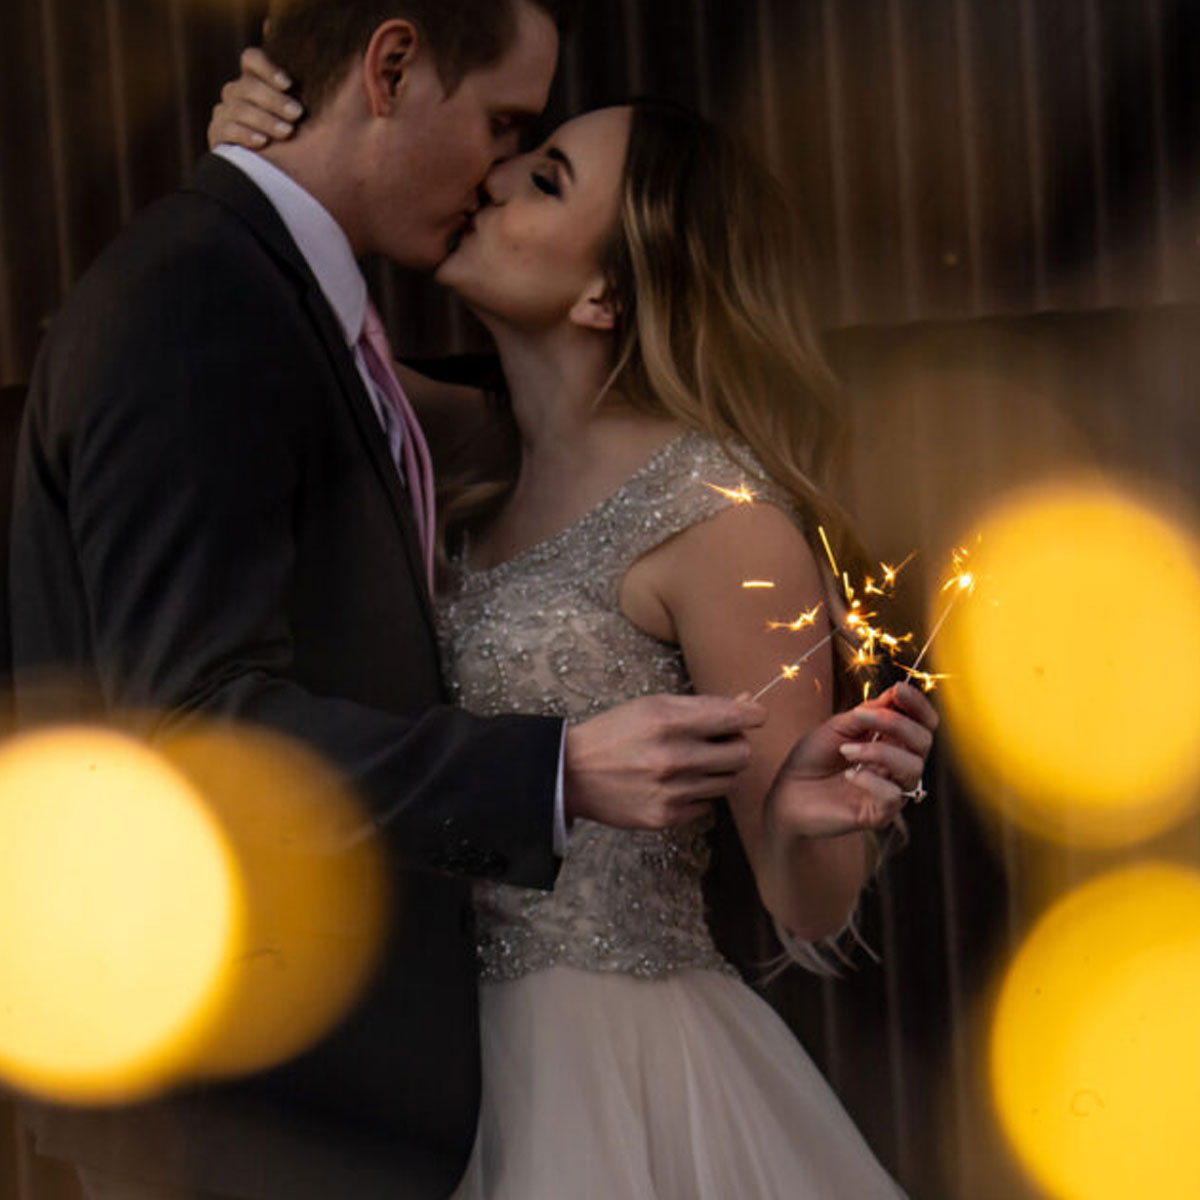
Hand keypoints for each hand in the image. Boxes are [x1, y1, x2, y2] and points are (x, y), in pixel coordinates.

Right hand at [208, 48, 301, 150]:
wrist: (279, 175)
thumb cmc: (299, 140)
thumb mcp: (305, 116)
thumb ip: (306, 93)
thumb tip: (300, 56)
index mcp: (256, 80)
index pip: (251, 59)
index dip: (267, 67)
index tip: (289, 84)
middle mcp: (237, 92)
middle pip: (247, 86)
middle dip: (274, 100)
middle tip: (297, 114)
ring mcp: (225, 112)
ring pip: (238, 108)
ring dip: (264, 120)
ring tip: (287, 132)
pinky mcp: (217, 134)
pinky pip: (226, 129)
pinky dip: (245, 135)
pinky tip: (262, 143)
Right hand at [563, 694, 765, 830]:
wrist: (572, 773)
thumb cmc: (616, 732)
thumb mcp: (654, 706)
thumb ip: (703, 706)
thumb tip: (747, 704)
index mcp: (670, 721)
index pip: (737, 718)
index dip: (753, 715)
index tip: (752, 716)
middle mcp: (674, 757)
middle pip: (742, 755)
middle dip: (735, 745)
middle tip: (716, 742)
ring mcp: (671, 791)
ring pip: (728, 782)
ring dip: (717, 771)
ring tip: (690, 763)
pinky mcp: (665, 817)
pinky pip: (706, 806)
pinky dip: (697, 794)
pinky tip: (674, 785)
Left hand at [764, 682, 937, 839]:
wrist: (788, 792)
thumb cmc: (812, 759)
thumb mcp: (837, 727)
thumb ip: (867, 713)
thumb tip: (895, 693)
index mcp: (891, 741)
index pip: (922, 722)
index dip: (916, 704)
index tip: (898, 690)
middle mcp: (897, 765)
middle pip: (924, 741)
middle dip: (896, 723)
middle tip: (860, 717)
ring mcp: (892, 789)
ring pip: (913, 767)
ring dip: (878, 751)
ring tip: (845, 750)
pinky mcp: (881, 813)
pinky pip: (894, 795)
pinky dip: (871, 780)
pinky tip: (848, 776)